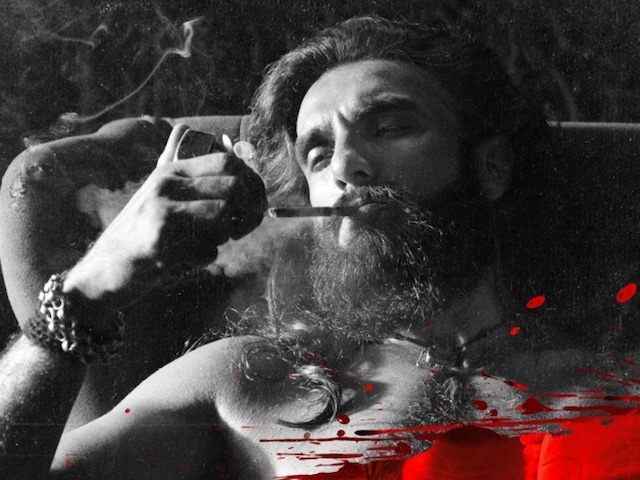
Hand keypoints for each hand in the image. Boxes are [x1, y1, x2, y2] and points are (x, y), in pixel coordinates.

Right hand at [63, 124, 266, 310]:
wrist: (104, 268)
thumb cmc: (140, 230)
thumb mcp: (156, 189)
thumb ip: (178, 161)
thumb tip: (198, 130)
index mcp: (170, 170)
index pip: (227, 162)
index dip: (250, 184)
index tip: (250, 205)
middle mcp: (165, 185)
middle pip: (232, 188)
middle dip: (244, 212)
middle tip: (236, 230)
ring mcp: (161, 212)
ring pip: (223, 217)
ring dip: (224, 236)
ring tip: (206, 242)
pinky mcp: (160, 244)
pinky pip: (207, 251)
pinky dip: (204, 259)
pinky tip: (186, 260)